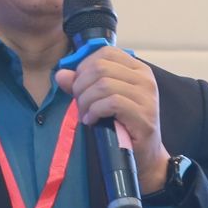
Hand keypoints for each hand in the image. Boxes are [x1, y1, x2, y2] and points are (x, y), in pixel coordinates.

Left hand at [54, 47, 169, 193]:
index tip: (79, 86)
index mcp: (137, 68)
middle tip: (80, 104)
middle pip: (100, 68)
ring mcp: (147, 96)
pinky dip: (95, 111)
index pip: (105, 52)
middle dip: (81, 86)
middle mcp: (145, 78)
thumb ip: (82, 84)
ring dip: (86, 101)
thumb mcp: (102, 99)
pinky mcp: (144, 115)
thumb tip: (61, 74)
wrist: (145, 155)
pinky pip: (111, 103)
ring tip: (85, 114)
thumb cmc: (123, 124)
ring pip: (104, 84)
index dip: (85, 66)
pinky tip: (92, 120)